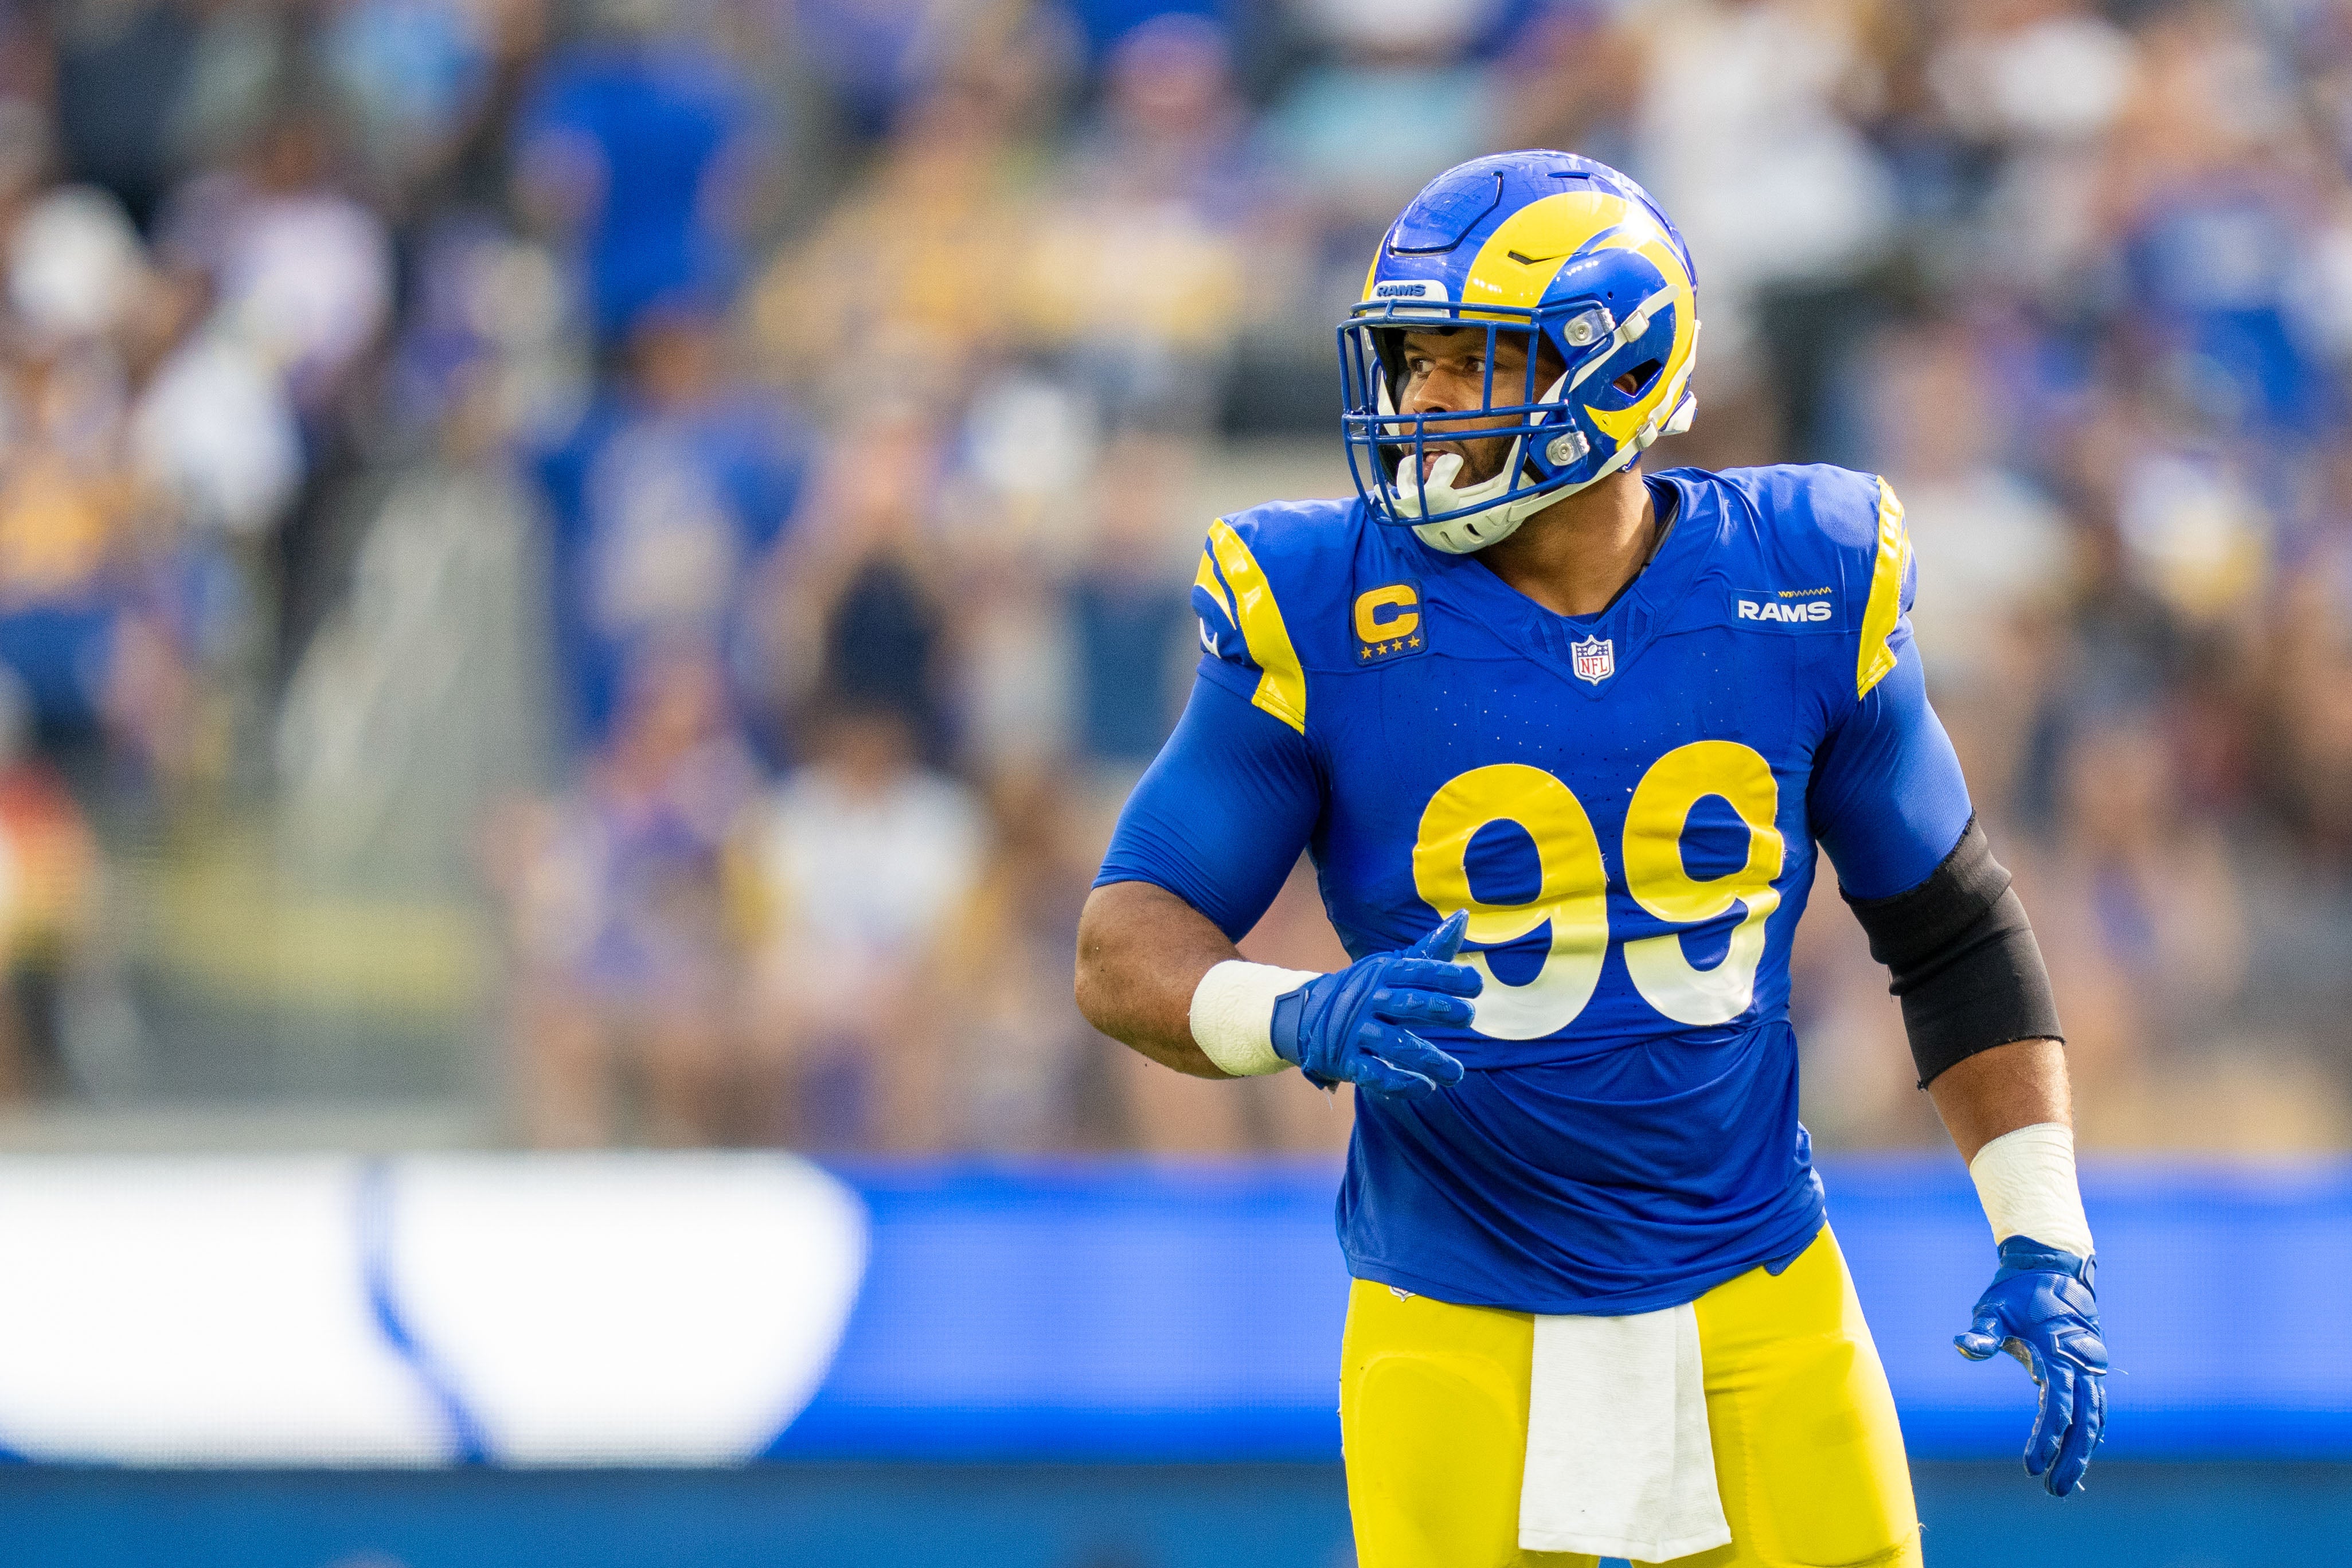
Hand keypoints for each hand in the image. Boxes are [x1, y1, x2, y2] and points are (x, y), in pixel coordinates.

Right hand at [1270, 911, 1481, 1098]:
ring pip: (1395, 1045)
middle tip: (1468, 1016)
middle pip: (1407, 1004)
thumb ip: (1430, 950)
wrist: (1305, 1015)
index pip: (1417, 971)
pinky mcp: (1347, 1060)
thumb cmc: (1365, 989)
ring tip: (1457, 1073)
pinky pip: (1374, 1074)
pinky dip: (1399, 1083)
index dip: (1447, 976)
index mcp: (1384, 974)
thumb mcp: (1391, 965)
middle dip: (1438, 1009)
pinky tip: (1425, 1088)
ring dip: (1427, 1059)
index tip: (1476, 984)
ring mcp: (1357, 1032)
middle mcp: (1370, 1001)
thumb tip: (1462, 917)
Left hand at [1955, 1236, 2108, 1495]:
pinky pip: (2096, 1407)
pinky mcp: (2090, 1369)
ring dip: (2083, 1450)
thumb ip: (1983, 1332)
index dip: (2047, 1438)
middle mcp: (2082, 1363)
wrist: (2052, 1268)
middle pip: (2084, 1420)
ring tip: (2064, 1484)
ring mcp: (2091, 1367)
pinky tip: (2079, 1455)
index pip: (2056, 1405)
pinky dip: (2090, 1432)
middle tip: (2053, 1490)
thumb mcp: (1994, 1308)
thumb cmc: (2017, 1292)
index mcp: (2059, 1352)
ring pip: (2095, 1417)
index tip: (2031, 1467)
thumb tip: (1963, 1346)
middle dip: (2071, 1457)